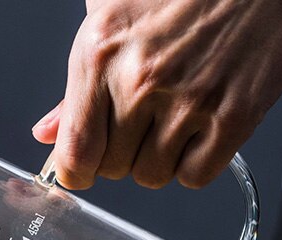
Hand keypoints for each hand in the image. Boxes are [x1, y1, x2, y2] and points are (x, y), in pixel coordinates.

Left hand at [33, 0, 281, 188]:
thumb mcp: (111, 21)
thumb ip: (76, 88)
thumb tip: (48, 135)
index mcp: (100, 55)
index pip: (75, 154)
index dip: (76, 172)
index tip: (83, 170)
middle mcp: (140, 80)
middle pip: (113, 169)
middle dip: (123, 154)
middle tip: (144, 119)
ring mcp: (189, 99)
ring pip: (153, 176)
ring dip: (159, 158)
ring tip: (175, 116)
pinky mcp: (233, 115)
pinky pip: (196, 176)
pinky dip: (195, 163)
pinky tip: (201, 128)